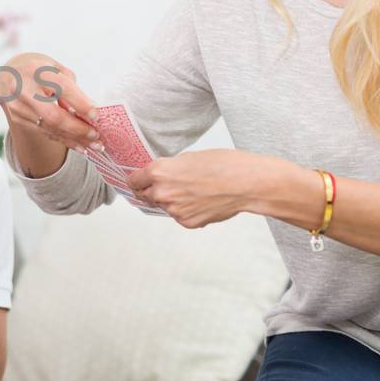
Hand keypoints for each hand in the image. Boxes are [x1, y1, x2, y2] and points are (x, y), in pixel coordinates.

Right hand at [0, 51, 101, 152]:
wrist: (9, 75)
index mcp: (36, 70)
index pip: (62, 89)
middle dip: (77, 128)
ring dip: (75, 139)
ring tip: (94, 145)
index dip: (81, 104)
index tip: (96, 115)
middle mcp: (24, 90)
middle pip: (53, 115)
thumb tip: (88, 112)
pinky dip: (65, 140)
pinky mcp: (18, 120)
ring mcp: (18, 107)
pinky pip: (46, 133)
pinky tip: (80, 145)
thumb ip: (71, 87)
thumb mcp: (55, 68)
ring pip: (51, 128)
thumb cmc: (37, 70)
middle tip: (96, 135)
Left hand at [126, 149, 268, 228]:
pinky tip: (202, 201)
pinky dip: (186, 210)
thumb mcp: (188, 158)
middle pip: (145, 195)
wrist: (246, 184)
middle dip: (151, 191)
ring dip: (172, 201)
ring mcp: (174, 210)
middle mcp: (162, 192)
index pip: (133, 181)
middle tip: (166, 187)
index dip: (136, 180)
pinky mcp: (187, 222)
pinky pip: (179, 216)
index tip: (137, 182)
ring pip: (164, 206)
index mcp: (159, 172)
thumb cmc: (223, 165)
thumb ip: (168, 169)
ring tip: (194, 191)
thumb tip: (160, 177)